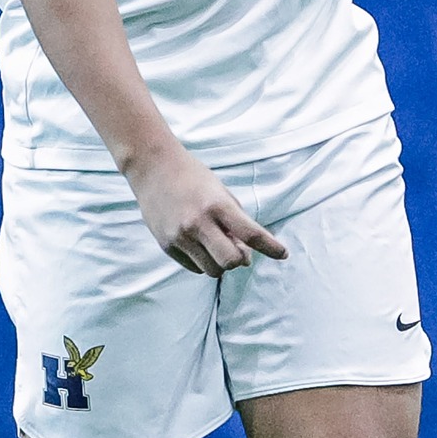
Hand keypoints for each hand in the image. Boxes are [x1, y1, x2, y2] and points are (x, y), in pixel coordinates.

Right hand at [123, 143, 288, 276]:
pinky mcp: (166, 245)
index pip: (251, 233)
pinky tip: (200, 246)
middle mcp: (198, 223)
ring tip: (216, 245)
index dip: (271, 247)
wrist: (152, 167)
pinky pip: (194, 268)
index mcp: (217, 205)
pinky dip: (204, 262)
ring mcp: (180, 236)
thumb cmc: (192, 176)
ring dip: (221, 263)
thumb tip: (245, 255)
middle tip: (240, 251)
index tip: (283, 254)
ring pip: (212, 270)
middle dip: (240, 260)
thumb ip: (235, 221)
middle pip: (231, 261)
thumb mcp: (220, 191)